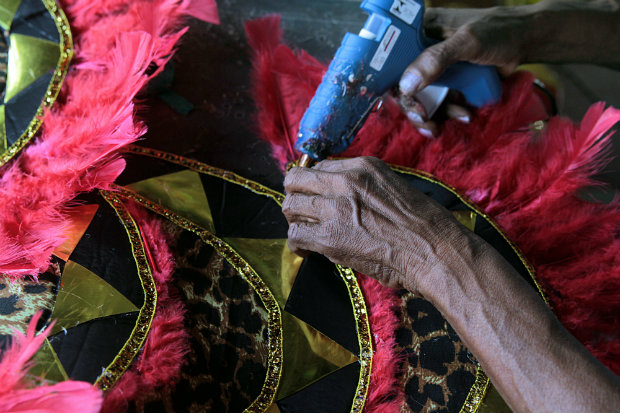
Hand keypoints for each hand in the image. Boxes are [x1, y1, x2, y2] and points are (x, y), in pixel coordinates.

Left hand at [282, 157, 465, 292]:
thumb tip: (343, 197)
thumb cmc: (425, 224)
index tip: (316, 196)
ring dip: (295, 218)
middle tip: (302, 211)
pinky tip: (306, 250)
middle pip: (296, 179)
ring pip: (290, 205)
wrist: (435, 251)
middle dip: (296, 195)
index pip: (320, 167)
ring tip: (304, 231)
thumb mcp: (394, 188)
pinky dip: (297, 243)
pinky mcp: (329, 237)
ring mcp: (335, 208)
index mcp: (363, 166)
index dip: (314, 184)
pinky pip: (295, 234)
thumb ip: (365, 188)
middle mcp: (345, 181)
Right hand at [398, 6, 528, 135]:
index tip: (411, 103)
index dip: (396, 87)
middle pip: (405, 87)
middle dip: (415, 108)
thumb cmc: (497, 32)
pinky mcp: (450, 84)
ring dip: (435, 115)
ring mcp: (436, 71)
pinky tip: (466, 114)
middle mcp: (421, 53)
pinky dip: (450, 114)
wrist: (525, 41)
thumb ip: (436, 60)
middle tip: (426, 121)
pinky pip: (440, 104)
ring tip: (456, 118)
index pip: (393, 64)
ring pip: (423, 99)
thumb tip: (406, 86)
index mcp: (418, 34)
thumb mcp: (466, 42)